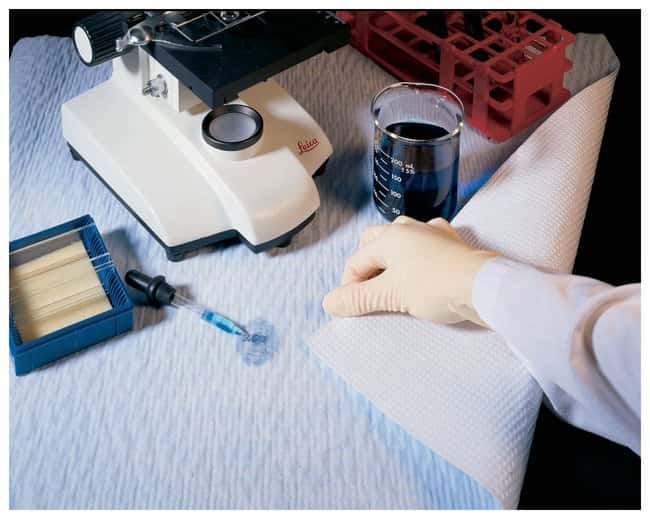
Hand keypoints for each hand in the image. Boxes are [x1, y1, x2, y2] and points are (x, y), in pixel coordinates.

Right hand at [322, 216, 498, 324]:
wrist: (484, 287)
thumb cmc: (435, 287)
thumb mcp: (390, 296)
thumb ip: (357, 299)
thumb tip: (329, 302)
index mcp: (390, 237)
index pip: (356, 261)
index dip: (349, 286)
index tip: (353, 308)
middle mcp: (410, 228)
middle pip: (374, 241)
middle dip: (366, 265)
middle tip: (370, 290)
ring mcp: (433, 232)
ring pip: (401, 237)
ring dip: (391, 256)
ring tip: (393, 279)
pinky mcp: (452, 242)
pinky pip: (426, 242)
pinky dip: (418, 254)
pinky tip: (423, 267)